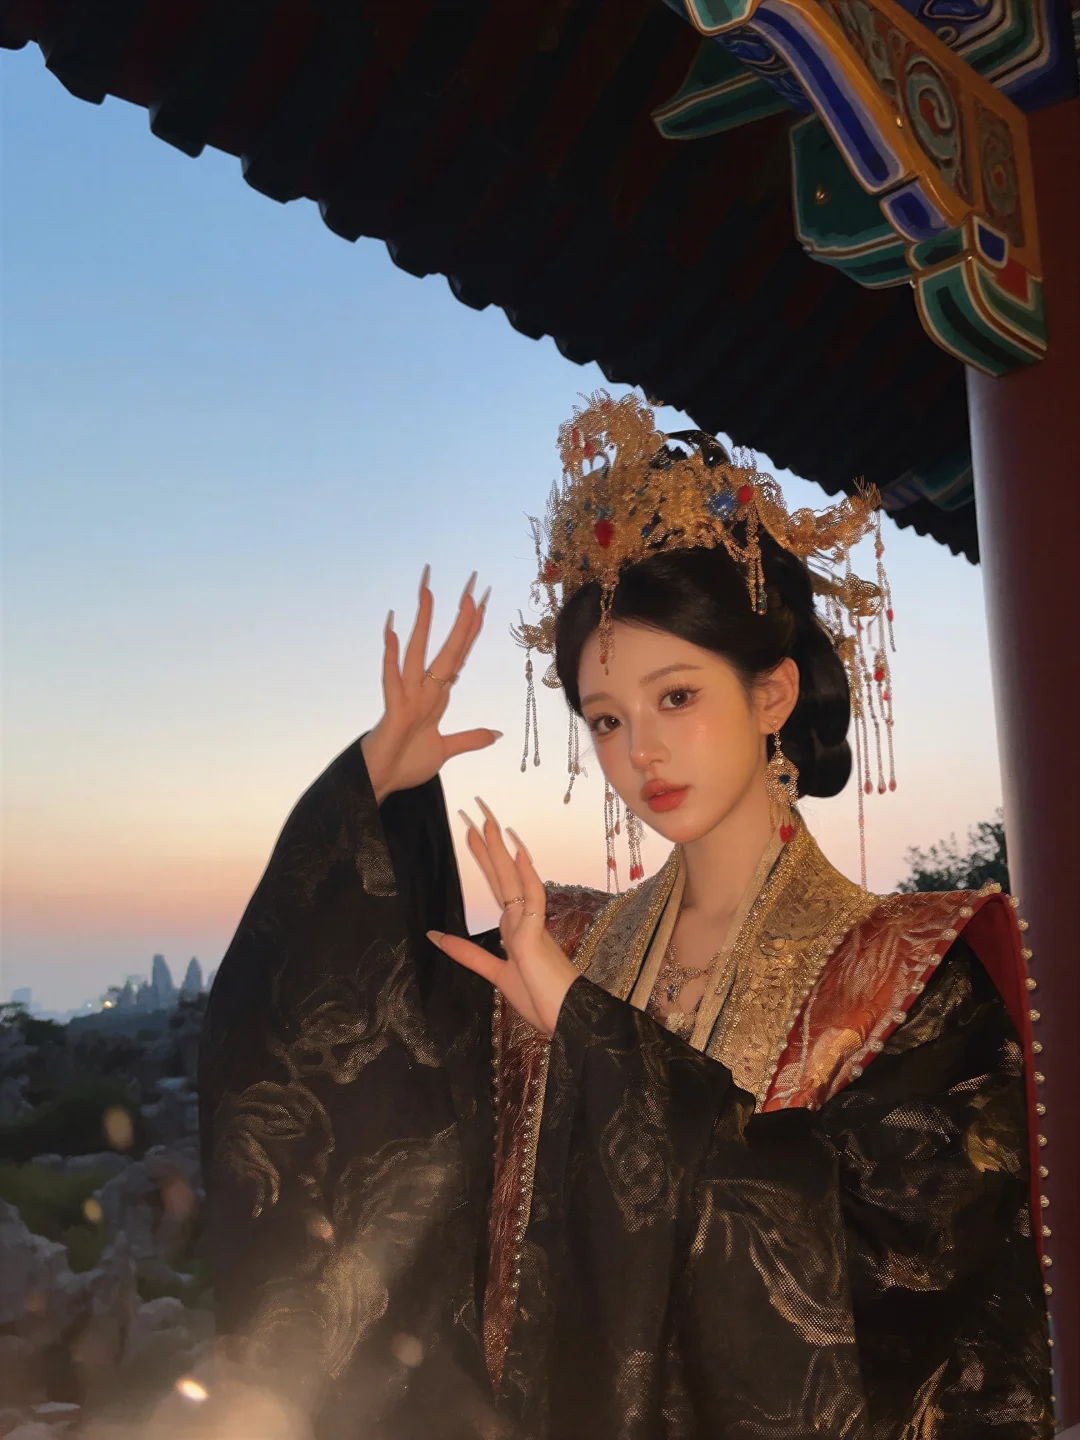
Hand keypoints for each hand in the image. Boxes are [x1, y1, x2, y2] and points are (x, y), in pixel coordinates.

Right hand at [361, 566, 499, 803]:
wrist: (380, 781)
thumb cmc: (406, 763)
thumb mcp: (446, 750)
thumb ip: (470, 739)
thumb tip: (497, 734)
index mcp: (437, 694)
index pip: (459, 655)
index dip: (473, 630)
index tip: (484, 602)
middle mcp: (423, 688)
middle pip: (447, 646)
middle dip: (461, 615)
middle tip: (473, 583)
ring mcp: (407, 695)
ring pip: (418, 652)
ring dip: (423, 622)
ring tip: (428, 591)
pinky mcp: (393, 709)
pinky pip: (391, 678)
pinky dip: (391, 655)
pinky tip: (391, 630)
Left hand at [427, 799, 578, 1036]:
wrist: (568, 1020)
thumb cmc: (541, 999)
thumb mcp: (495, 974)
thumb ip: (468, 954)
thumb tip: (435, 936)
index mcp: (516, 927)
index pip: (497, 884)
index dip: (484, 858)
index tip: (472, 833)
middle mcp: (524, 919)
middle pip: (503, 874)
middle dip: (489, 843)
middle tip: (476, 810)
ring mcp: (532, 925)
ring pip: (515, 879)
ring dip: (502, 849)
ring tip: (490, 820)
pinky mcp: (537, 935)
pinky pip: (533, 899)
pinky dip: (526, 875)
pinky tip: (518, 852)